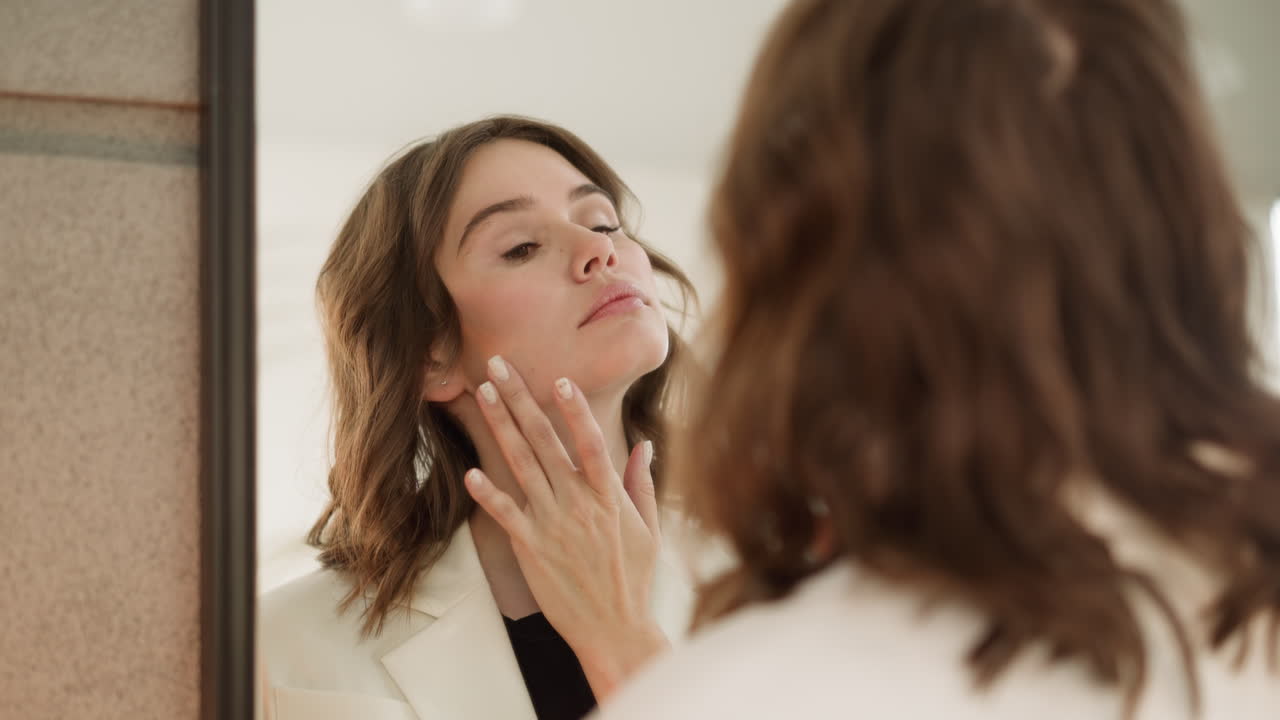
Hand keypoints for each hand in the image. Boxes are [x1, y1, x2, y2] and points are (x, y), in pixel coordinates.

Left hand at [464, 355, 668, 696]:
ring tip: (484, 394)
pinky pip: (505, 515)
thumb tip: (643, 445)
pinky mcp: (531, 549)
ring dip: (500, 427)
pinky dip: (488, 493)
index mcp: (608, 497)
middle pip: (545, 442)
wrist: (613, 629)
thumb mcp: (648, 528)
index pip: (591, 443)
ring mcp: (552, 525)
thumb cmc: (633, 578)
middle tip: (498, 365)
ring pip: (521, 466)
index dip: (574, 410)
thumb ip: (640, 483)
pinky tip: (470, 471)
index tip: (559, 379)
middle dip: (520, 400)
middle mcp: (578, 505)